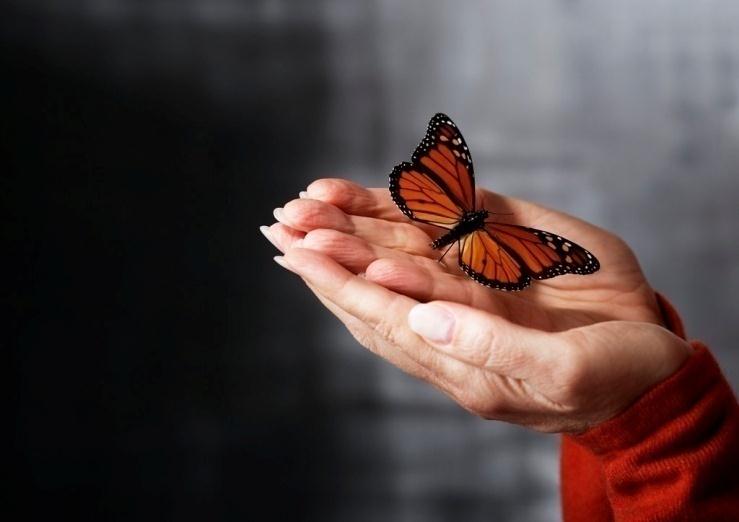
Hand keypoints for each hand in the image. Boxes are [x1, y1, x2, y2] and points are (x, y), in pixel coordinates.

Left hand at [261, 179, 691, 431]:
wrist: (653, 362)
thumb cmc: (612, 377)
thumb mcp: (560, 373)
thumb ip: (489, 346)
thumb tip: (420, 315)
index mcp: (460, 357)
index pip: (383, 316)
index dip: (339, 284)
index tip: (296, 254)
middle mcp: (455, 317)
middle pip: (377, 281)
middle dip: (329, 251)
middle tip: (281, 222)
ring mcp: (474, 284)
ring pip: (401, 249)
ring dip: (354, 225)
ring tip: (307, 202)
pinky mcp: (500, 252)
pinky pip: (444, 226)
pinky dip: (407, 206)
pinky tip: (369, 193)